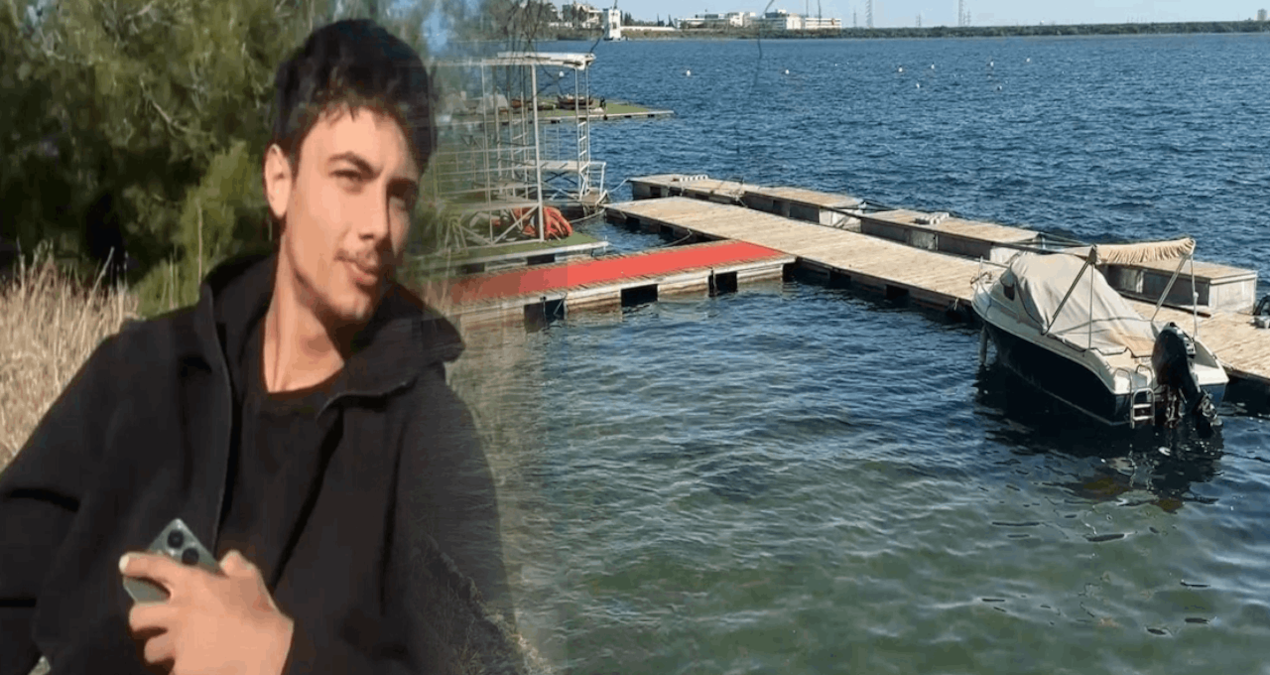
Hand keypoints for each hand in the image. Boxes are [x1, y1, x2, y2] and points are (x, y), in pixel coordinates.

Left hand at [120, 550, 294, 674]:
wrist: (263, 658)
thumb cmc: (260, 616)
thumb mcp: (253, 582)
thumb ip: (237, 566)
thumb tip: (227, 559)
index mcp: (194, 585)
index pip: (157, 566)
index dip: (138, 563)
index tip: (125, 563)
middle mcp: (177, 612)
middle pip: (138, 615)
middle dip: (141, 619)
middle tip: (153, 622)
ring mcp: (176, 643)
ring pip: (150, 649)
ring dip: (162, 648)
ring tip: (178, 650)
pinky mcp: (179, 669)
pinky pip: (172, 669)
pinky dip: (181, 668)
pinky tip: (197, 666)